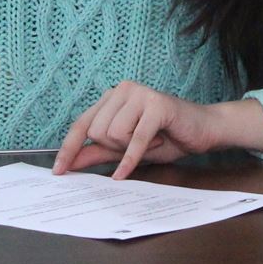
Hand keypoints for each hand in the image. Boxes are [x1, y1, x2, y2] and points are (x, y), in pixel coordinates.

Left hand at [52, 81, 219, 179]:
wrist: (204, 130)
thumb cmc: (167, 136)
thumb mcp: (126, 148)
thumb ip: (98, 152)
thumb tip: (71, 162)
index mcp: (112, 97)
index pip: (81, 124)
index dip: (69, 148)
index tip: (59, 171)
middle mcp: (123, 90)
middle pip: (97, 132)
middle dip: (116, 147)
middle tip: (139, 143)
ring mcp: (140, 94)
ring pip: (114, 134)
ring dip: (131, 148)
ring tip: (151, 139)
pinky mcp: (157, 105)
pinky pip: (135, 139)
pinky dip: (130, 159)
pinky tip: (124, 174)